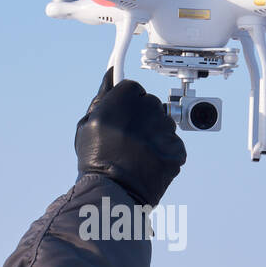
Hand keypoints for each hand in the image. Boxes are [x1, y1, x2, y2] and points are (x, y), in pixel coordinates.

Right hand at [74, 68, 185, 206]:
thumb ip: (102, 96)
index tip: (120, 119)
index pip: (133, 89)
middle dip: (143, 118)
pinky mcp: (177, 150)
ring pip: (164, 124)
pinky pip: (172, 145)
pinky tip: (147, 162)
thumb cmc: (96, 159)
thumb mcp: (88, 123)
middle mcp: (149, 108)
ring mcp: (165, 130)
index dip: (126, 105)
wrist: (112, 193)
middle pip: (151, 105)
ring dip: (154, 135)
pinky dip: (163, 153)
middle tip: (127, 139)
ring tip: (136, 153)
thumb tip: (111, 73)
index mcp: (126, 97)